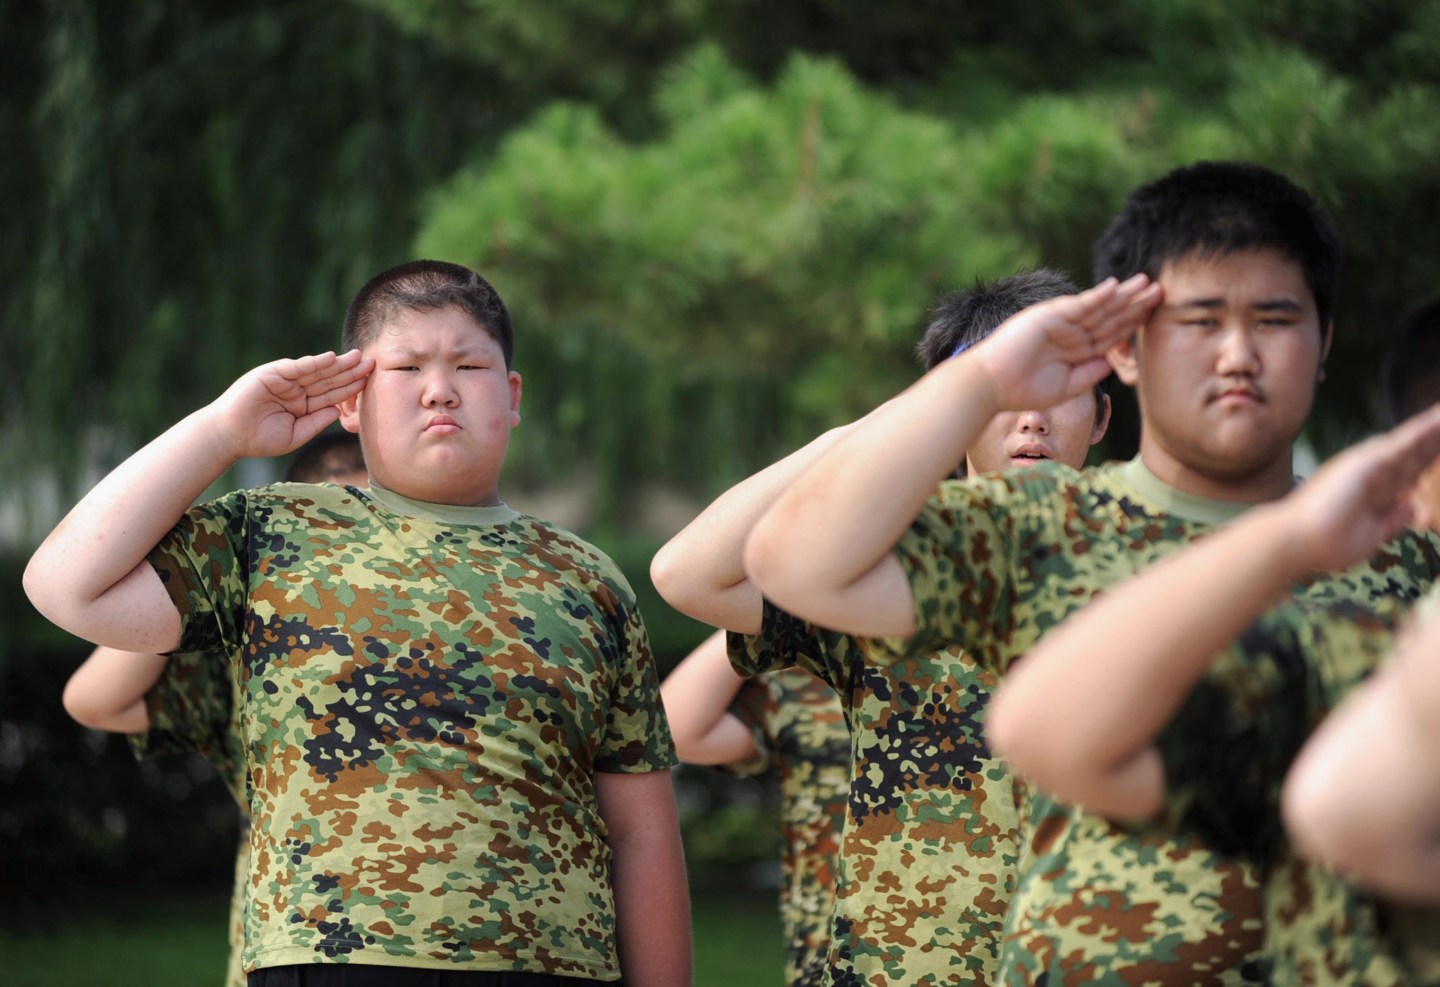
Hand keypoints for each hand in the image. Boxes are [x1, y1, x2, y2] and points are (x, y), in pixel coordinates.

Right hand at [209, 349, 372, 458]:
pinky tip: (331, 358)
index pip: (333, 394)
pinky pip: (297, 367)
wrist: (230, 436)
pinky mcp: (272, 374)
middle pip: (329, 379)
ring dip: (337, 364)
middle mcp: (297, 389)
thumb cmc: (260, 439)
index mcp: (304, 404)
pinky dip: (313, 362)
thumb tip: (339, 410)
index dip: (351, 388)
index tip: (370, 381)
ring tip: (358, 357)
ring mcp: (285, 380)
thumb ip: (317, 422)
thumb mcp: (297, 434)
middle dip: (351, 372)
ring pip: (317, 371)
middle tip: (373, 363)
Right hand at [969, 274, 1160, 412]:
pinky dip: (1097, 296)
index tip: (1154, 314)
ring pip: (1098, 307)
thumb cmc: (1022, 390)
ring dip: (1123, 295)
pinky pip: (1078, 304)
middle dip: (1134, 304)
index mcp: (1074, 349)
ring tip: (1145, 282)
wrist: (991, 385)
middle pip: (1109, 316)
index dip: (1132, 323)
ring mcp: (1059, 321)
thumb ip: (1091, 372)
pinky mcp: (1048, 315)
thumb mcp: (1067, 386)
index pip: (1109, 334)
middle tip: (1160, 289)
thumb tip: (1115, 358)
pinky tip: (1115, 286)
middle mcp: (1069, 332)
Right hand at [1279, 402, 1439, 571]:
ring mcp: (1367, 465)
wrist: (1302, 543)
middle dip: (1435, 441)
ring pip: (1410, 443)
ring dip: (1432, 428)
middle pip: (1413, 454)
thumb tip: (1411, 506)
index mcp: (1374, 491)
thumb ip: (1393, 520)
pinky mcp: (1364, 461)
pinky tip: (1437, 420)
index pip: (1409, 471)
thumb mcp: (1373, 535)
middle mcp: (1371, 474)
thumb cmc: (1328, 544)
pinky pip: (1399, 444)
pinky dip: (1420, 431)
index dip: (1428, 458)